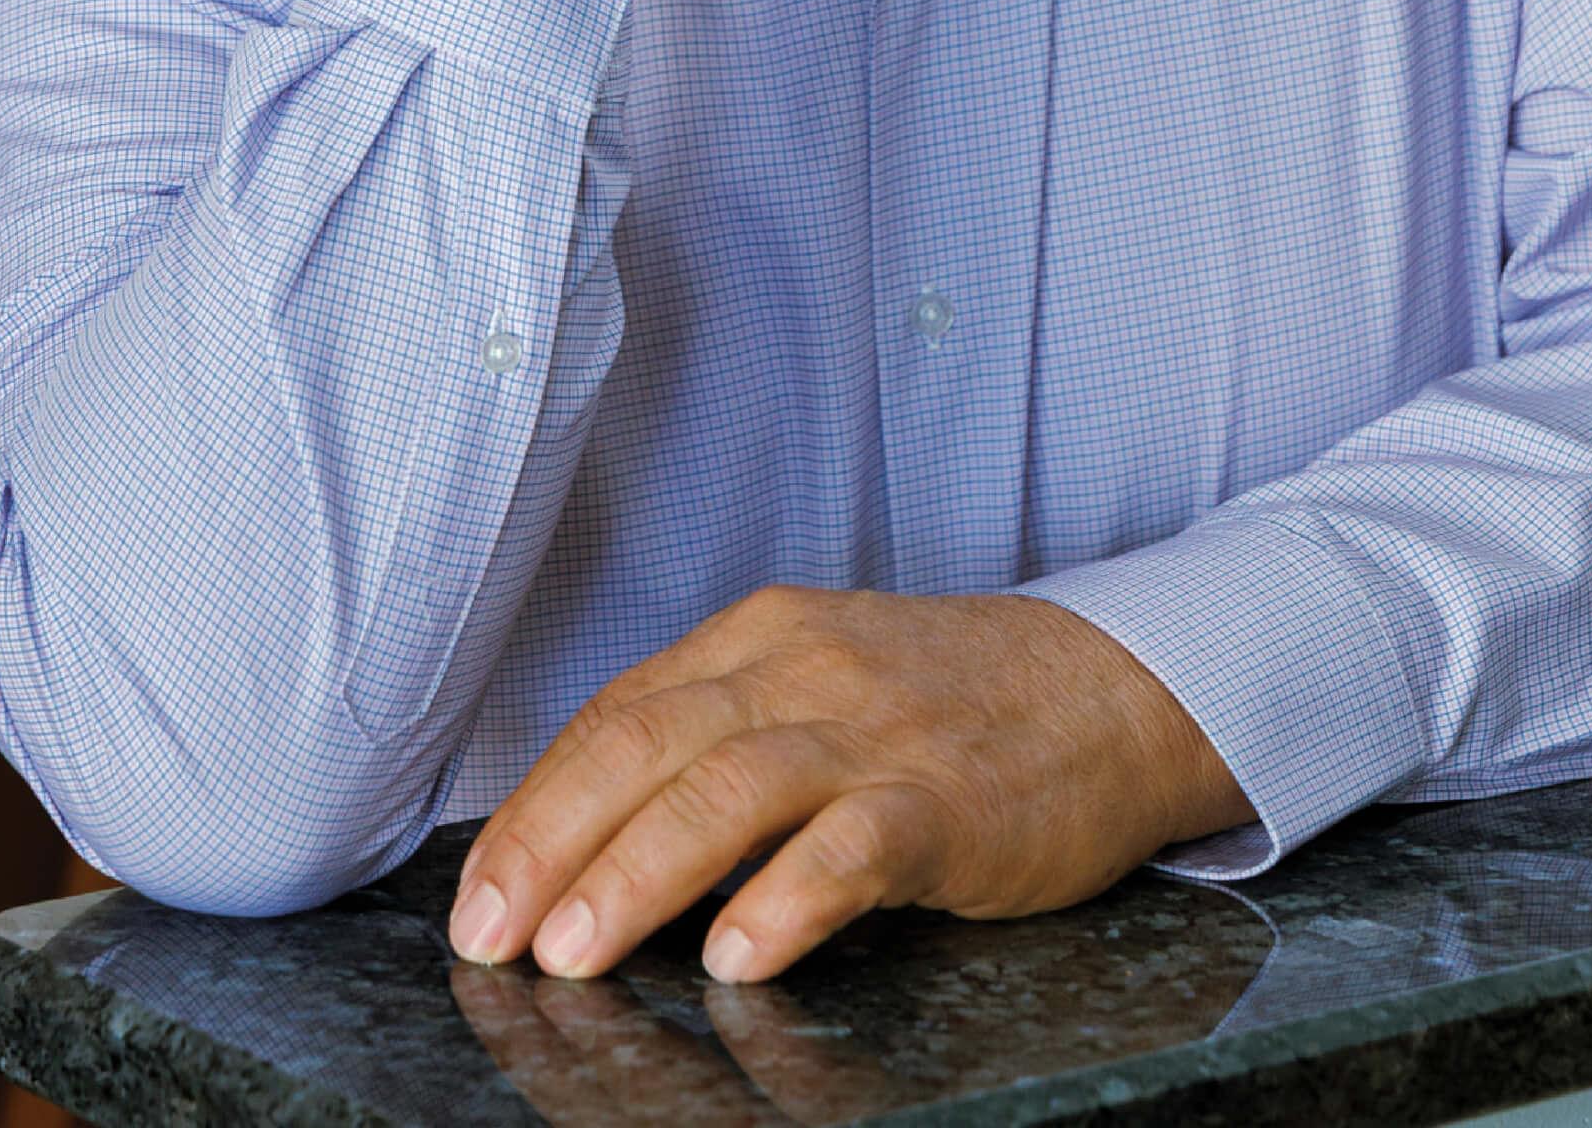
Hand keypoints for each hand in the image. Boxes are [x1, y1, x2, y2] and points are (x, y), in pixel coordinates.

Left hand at [446, 584, 1251, 985]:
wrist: (1116, 686)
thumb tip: (588, 838)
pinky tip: (739, 953)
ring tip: (576, 951)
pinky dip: (789, 896)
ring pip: (734, 785)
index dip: (535, 806)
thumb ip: (722, 737)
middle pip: (652, 742)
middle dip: (555, 838)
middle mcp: (807, 669)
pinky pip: (856, 843)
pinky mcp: (950, 799)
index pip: (618, 714)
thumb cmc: (955, 702)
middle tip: (491, 934)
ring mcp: (880, 731)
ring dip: (641, 869)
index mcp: (762, 638)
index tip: (475, 896)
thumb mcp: (824, 683)